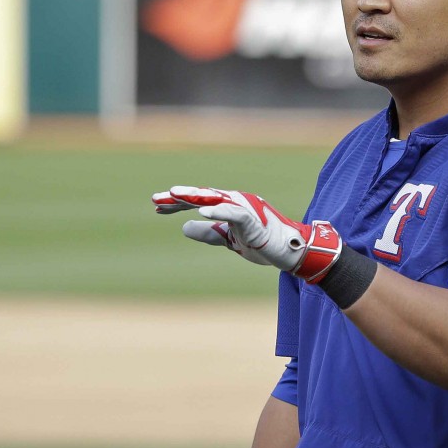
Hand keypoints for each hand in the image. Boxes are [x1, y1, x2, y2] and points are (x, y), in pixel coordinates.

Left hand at [152, 186, 341, 282]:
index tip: (157, 206)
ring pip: (215, 199)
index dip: (177, 203)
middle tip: (156, 199)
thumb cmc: (263, 243)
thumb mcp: (228, 239)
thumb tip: (184, 228)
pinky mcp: (254, 219)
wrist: (291, 252)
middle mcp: (235, 201)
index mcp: (229, 206)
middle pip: (203, 196)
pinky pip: (233, 213)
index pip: (199, 202)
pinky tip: (200, 212)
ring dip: (194, 197)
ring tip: (174, 195)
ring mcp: (245, 208)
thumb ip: (209, 233)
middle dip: (179, 197)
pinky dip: (217, 211)